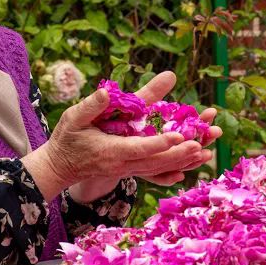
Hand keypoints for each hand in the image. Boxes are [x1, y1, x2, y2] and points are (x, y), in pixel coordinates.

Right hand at [21, 72, 211, 199]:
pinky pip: (156, 173)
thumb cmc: (67, 139)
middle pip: (156, 162)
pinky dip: (174, 170)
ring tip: (205, 153)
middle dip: (180, 154)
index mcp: (110, 150)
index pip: (140, 147)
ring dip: (183, 162)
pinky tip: (191, 166)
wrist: (60, 166)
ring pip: (159, 169)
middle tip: (202, 144)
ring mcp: (127, 170)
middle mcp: (122, 164)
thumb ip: (91, 106)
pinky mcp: (130, 171)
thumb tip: (105, 91)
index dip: (160, 142)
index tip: (178, 134)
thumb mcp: (73, 117)